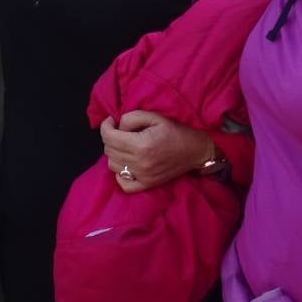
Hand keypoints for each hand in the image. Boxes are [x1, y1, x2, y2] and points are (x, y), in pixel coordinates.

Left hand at [97, 111, 215, 191]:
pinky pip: (123, 184)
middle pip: (109, 150)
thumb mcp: (155, 117)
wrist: (196, 151)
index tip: (111, 121)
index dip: (106, 125)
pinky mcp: (147, 184)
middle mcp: (140, 163)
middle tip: (121, 131)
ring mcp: (143, 176)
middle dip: (111, 137)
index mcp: (141, 145)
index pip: (109, 137)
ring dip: (114, 153)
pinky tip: (126, 163)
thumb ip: (132, 118)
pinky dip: (120, 174)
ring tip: (125, 145)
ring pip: (112, 165)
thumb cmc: (175, 131)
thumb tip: (117, 126)